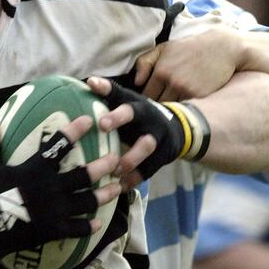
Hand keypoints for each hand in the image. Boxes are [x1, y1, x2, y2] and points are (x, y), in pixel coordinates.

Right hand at [0, 116, 119, 268]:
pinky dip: (89, 226)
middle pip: (85, 175)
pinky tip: (99, 223)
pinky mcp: (55, 229)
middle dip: (104, 165)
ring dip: (105, 194)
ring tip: (118, 188)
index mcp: (36, 170)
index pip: (59, 145)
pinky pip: (78, 228)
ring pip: (88, 201)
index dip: (75, 130)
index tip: (90, 120)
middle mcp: (52, 188)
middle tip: (116, 158)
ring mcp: (56, 211)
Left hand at [86, 77, 207, 185]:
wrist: (178, 129)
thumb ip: (110, 94)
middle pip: (135, 114)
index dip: (108, 95)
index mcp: (136, 105)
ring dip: (129, 158)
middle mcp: (148, 118)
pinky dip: (134, 179)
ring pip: (146, 146)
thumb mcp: (129, 103)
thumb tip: (89, 82)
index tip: (94, 95)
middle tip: (103, 126)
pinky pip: (149, 169)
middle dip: (119, 120)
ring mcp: (157, 137)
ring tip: (113, 170)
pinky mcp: (163, 156)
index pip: (122, 97)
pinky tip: (120, 187)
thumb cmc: (140, 116)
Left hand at [134, 29, 240, 100]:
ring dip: (170, 111)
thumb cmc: (189, 49)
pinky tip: (184, 108)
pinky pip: (185, 109)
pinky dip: (183, 110)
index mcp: (161, 71)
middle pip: (157, 106)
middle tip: (160, 108)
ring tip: (171, 110)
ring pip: (171, 110)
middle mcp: (172, 81)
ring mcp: (186, 90)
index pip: (146, 96)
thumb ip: (144, 62)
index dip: (147, 101)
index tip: (151, 102)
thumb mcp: (164, 48)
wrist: (221, 48)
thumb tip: (136, 82)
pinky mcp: (199, 97)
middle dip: (157, 108)